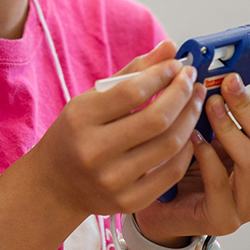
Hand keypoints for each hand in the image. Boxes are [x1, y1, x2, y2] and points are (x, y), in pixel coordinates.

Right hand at [26, 40, 205, 220]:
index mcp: (81, 119)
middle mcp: (94, 150)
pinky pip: (170, 172)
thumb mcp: (91, 99)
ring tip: (195, 100)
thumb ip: (132, 73)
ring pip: (168, 145)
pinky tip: (189, 132)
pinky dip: (186, 149)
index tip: (177, 65)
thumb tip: (170, 48)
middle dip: (182, 94)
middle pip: (156, 119)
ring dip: (190, 118)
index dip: (161, 75)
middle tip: (192, 79)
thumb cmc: (75, 134)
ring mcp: (112, 179)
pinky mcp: (128, 202)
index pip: (131, 92)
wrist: (54, 185)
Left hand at [135, 72, 249, 243]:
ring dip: (228, 128)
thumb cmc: (190, 163)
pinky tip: (192, 140)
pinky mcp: (225, 218)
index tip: (237, 85)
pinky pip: (221, 183)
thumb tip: (221, 73)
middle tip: (219, 88)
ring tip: (206, 108)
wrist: (164, 206)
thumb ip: (224, 107)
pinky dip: (206, 156)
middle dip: (243, 106)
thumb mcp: (213, 130)